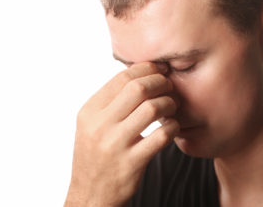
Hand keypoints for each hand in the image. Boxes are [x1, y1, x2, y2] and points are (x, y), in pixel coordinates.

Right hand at [64, 62, 179, 206]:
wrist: (90, 194)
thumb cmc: (95, 155)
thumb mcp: (91, 125)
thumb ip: (109, 102)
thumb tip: (137, 75)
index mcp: (89, 111)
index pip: (121, 78)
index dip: (145, 69)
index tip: (158, 70)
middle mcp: (99, 125)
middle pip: (138, 88)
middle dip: (160, 82)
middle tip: (169, 86)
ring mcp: (115, 145)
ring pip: (151, 108)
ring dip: (169, 103)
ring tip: (172, 106)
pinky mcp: (132, 163)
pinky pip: (161, 136)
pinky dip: (173, 127)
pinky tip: (173, 127)